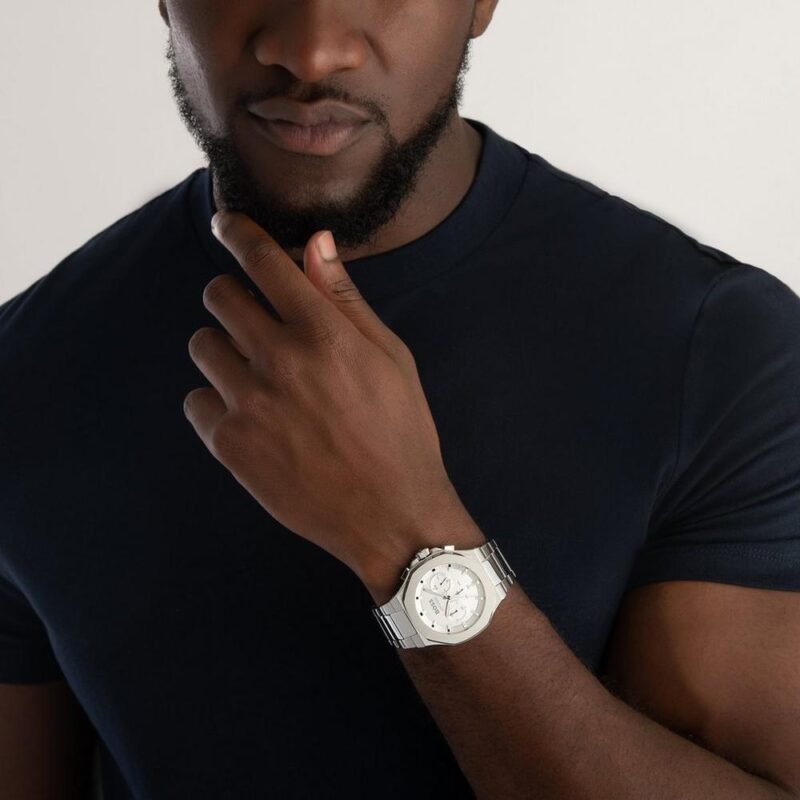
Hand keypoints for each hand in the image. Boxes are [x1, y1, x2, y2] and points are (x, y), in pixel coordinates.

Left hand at [183, 211, 462, 585]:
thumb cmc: (401, 432)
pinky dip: (217, 401)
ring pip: (202, 345)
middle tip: (255, 320)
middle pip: (218, 295)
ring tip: (258, 377)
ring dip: (225, 349)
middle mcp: (280, 361)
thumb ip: (345, 299)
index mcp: (324, 334)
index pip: (262, 261)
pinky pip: (196, 400)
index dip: (238, 232)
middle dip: (233, 296)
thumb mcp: (391, 358)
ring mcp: (249, 404)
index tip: (225, 223)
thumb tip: (315, 244)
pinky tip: (252, 418)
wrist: (391, 515)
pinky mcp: (230, 445)